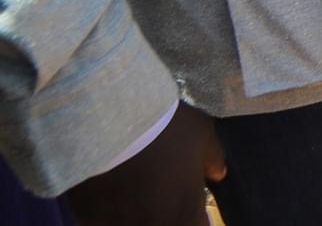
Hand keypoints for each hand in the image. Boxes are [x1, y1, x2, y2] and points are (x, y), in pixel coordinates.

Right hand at [65, 103, 224, 225]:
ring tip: (132, 193)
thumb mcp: (202, 134)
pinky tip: (107, 193)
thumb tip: (217, 174)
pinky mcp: (87, 222)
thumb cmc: (166, 128)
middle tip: (160, 195)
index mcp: (185, 217)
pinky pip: (103, 222)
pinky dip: (107, 214)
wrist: (107, 123)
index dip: (194, 218)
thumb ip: (213, 159)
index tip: (191, 208)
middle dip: (165, 217)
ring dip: (134, 215)